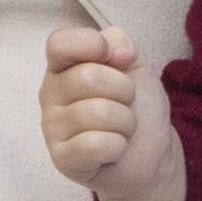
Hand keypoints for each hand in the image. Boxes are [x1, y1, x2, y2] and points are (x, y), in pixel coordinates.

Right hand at [39, 23, 173, 197]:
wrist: (151, 152)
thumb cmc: (137, 105)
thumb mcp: (136, 62)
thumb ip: (120, 41)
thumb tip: (114, 50)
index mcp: (62, 66)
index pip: (59, 43)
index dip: (93, 45)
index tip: (119, 60)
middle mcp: (50, 94)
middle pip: (88, 77)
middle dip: (124, 90)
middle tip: (126, 103)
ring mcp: (52, 128)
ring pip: (98, 113)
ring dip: (125, 121)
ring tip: (121, 128)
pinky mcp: (63, 159)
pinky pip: (95, 144)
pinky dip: (118, 145)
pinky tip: (114, 149)